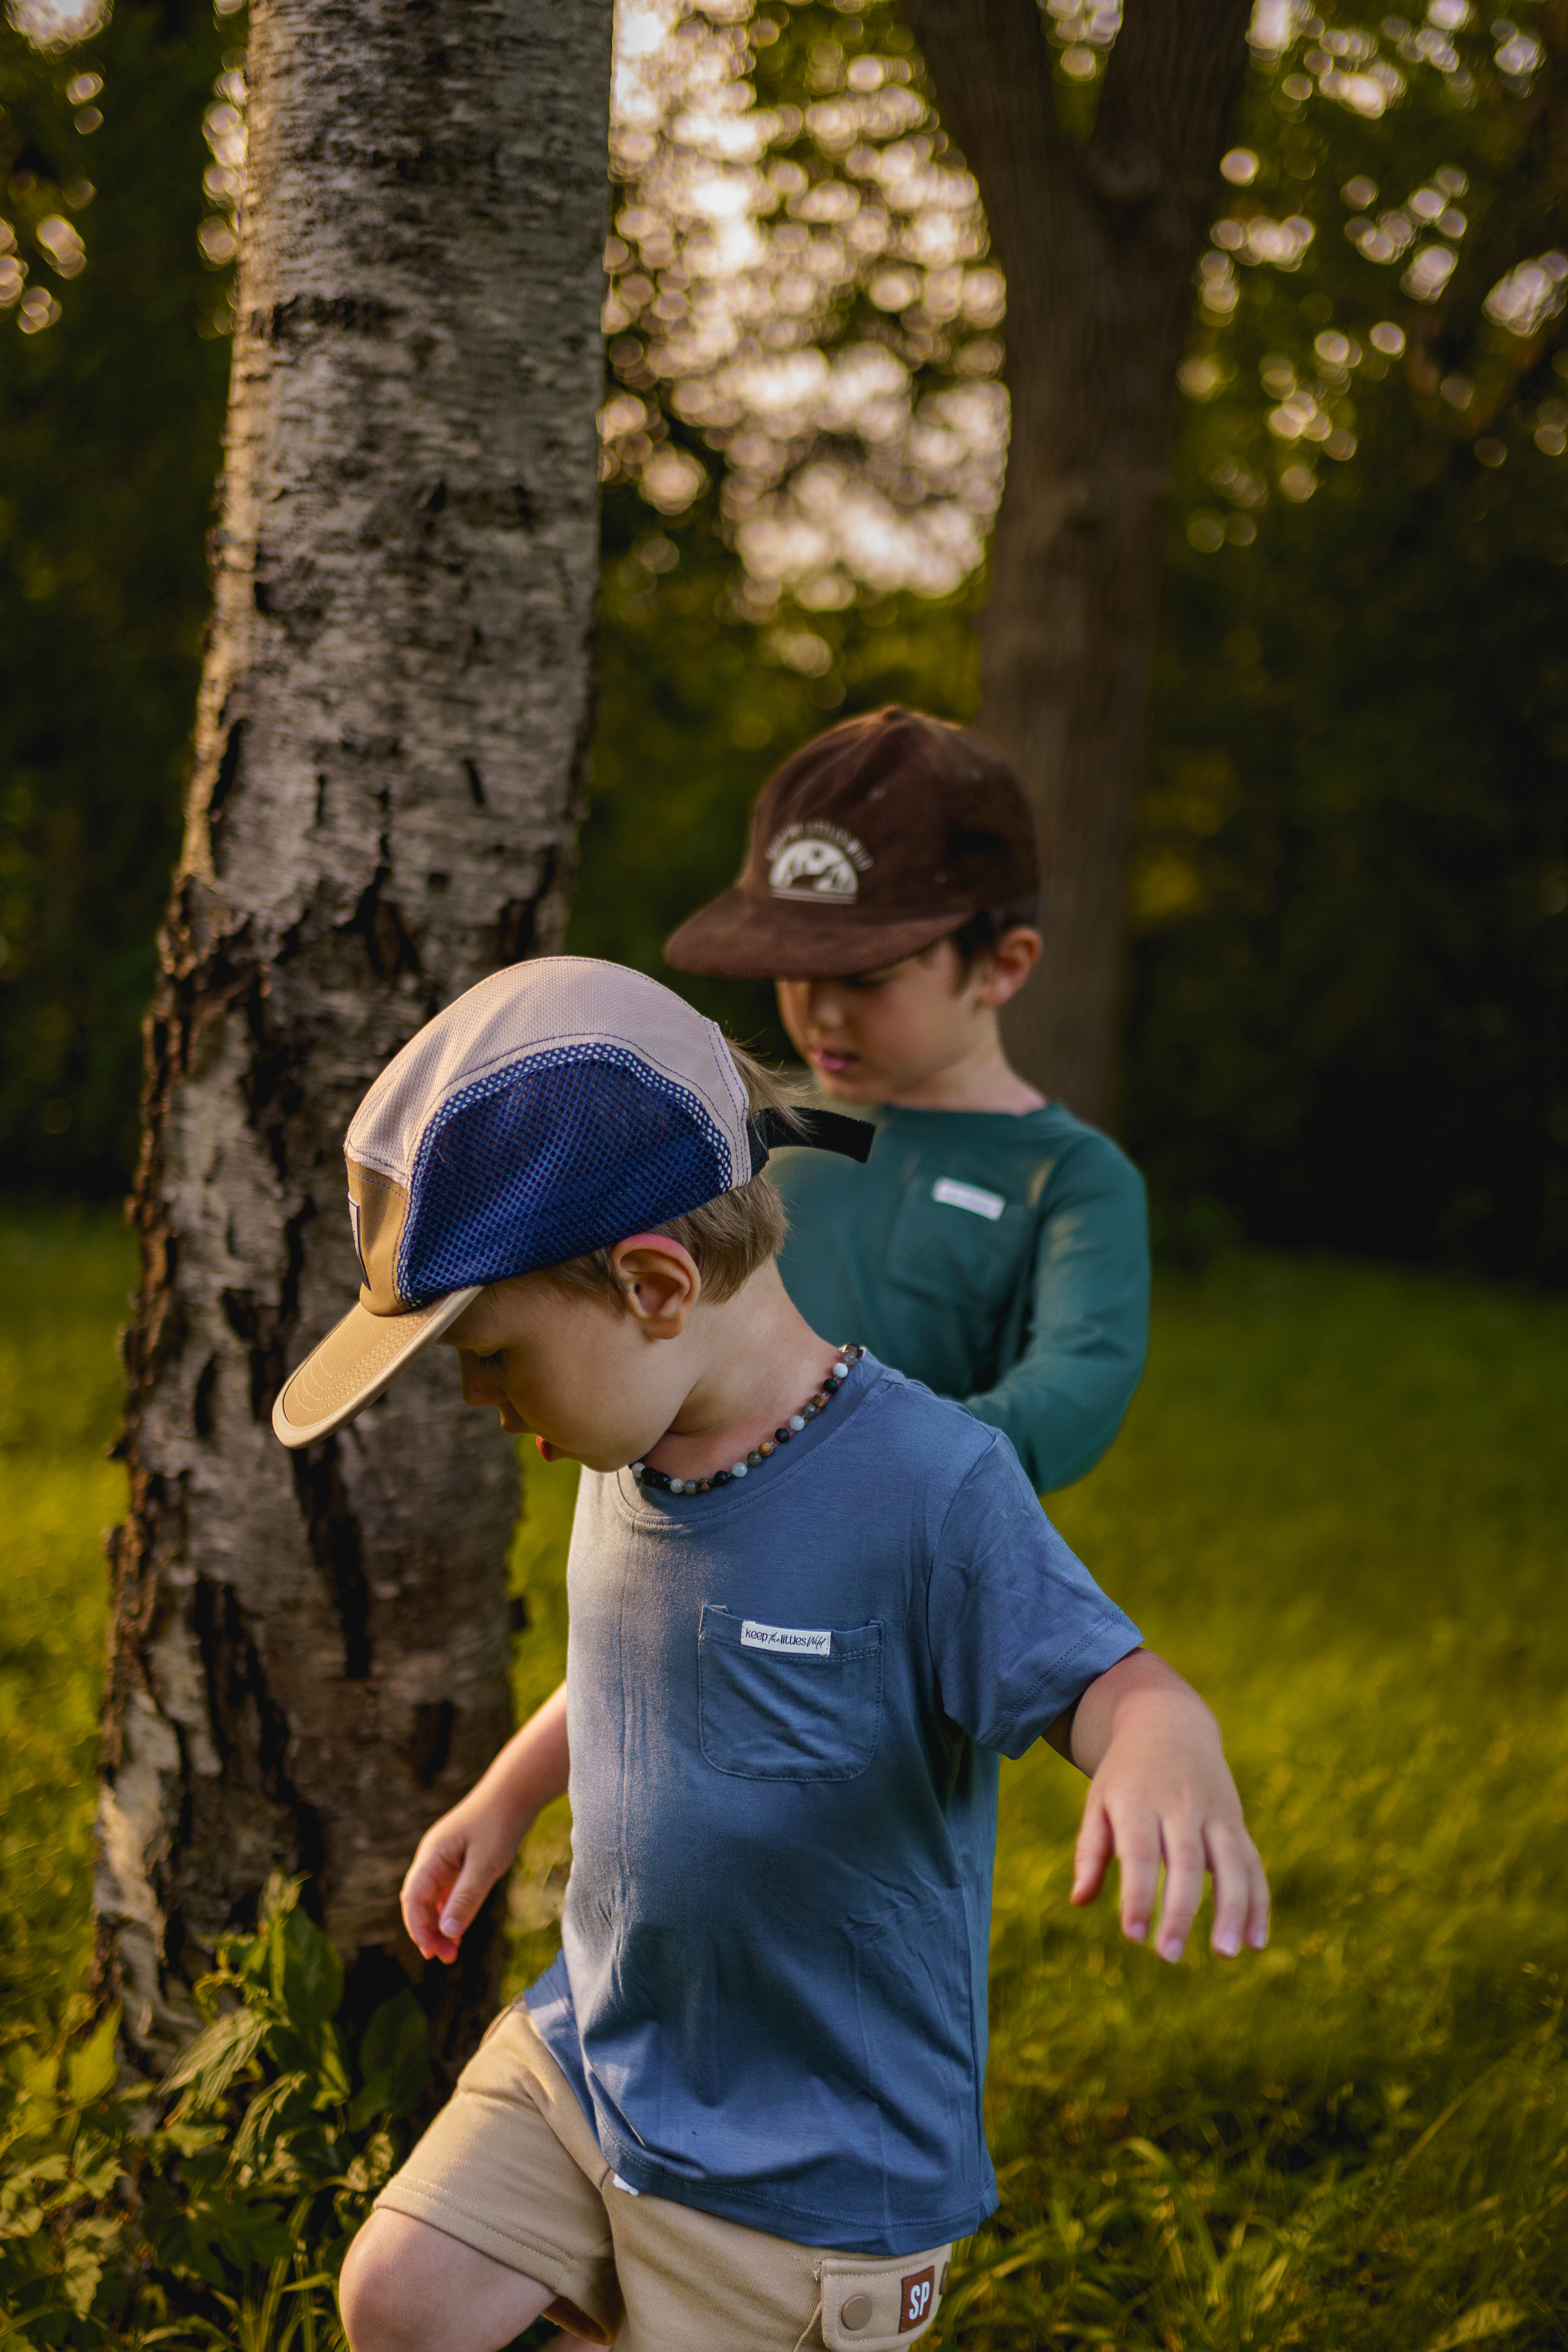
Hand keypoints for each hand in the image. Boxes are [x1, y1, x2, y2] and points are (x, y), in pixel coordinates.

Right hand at [400, 1787, 530, 1964]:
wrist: (516, 1789)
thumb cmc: (501, 1823)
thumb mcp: (486, 1865)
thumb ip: (465, 1898)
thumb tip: (446, 1933)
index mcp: (432, 1855)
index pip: (413, 1899)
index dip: (419, 1929)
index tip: (433, 1954)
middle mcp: (432, 1855)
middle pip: (418, 1900)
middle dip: (427, 1931)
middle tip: (446, 1958)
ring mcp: (444, 1855)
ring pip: (432, 1896)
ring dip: (439, 1923)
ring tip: (452, 1950)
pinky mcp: (458, 1856)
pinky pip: (446, 1888)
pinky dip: (449, 1909)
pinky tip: (460, 1926)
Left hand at [1065, 1650, 1269, 1964]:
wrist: (1168, 1722)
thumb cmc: (1126, 1774)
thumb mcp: (1099, 1800)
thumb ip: (1090, 1850)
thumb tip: (1080, 1901)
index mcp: (1138, 1801)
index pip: (1139, 1853)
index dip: (1138, 1894)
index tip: (1132, 1935)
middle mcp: (1180, 1806)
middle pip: (1186, 1862)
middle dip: (1180, 1911)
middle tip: (1168, 1955)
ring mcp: (1214, 1812)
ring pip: (1230, 1863)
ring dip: (1231, 1910)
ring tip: (1224, 1953)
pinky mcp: (1235, 1822)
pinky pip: (1252, 1864)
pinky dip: (1258, 1902)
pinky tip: (1254, 1941)